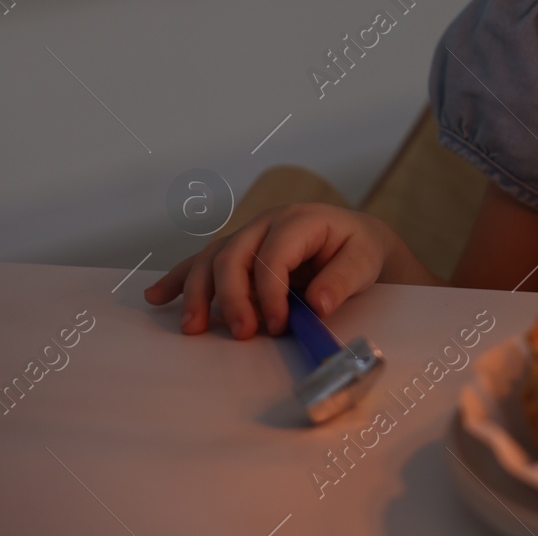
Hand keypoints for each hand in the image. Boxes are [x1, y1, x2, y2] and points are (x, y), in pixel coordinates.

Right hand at [142, 203, 396, 338]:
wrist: (354, 239)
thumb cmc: (358, 249)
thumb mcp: (365, 260)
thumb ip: (343, 280)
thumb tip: (319, 305)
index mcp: (300, 220)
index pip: (274, 255)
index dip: (271, 293)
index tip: (277, 326)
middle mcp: (268, 222)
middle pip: (234, 255)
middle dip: (231, 297)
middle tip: (241, 332)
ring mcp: (248, 234)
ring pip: (211, 258)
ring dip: (197, 292)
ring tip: (191, 327)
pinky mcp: (237, 250)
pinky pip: (202, 262)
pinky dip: (178, 279)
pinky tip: (157, 297)